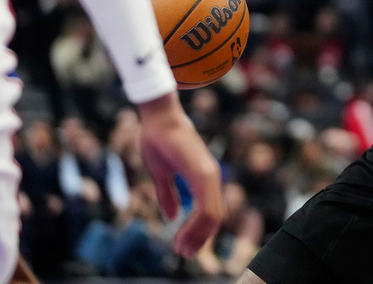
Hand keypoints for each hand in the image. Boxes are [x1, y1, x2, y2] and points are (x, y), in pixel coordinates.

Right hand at [137, 93, 223, 256]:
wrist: (158, 118)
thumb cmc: (159, 141)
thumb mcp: (161, 174)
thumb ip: (167, 195)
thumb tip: (171, 216)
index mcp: (203, 178)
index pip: (209, 212)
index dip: (198, 231)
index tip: (182, 246)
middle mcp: (211, 177)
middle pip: (215, 218)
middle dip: (200, 239)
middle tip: (184, 253)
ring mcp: (210, 174)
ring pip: (213, 216)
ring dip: (198, 236)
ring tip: (182, 249)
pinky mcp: (203, 173)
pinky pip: (207, 206)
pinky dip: (197, 225)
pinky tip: (182, 234)